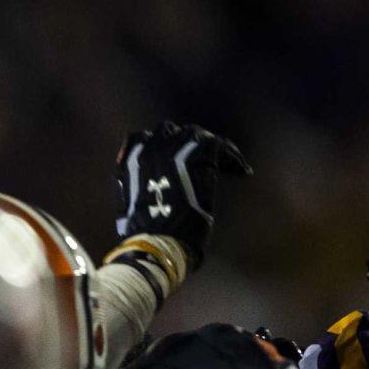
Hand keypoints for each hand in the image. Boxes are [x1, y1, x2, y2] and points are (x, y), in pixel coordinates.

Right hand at [114, 122, 252, 267]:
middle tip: (199, 159)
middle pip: (168, 130)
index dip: (157, 146)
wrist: (157, 238)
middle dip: (184, 142)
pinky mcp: (196, 157)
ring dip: (207, 146)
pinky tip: (240, 172)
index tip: (171, 158)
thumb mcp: (128, 207)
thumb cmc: (142, 233)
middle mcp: (148, 151)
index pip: (140, 139)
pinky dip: (232, 156)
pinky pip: (219, 146)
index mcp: (128, 163)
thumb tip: (144, 194)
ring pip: (195, 134)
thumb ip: (135, 191)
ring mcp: (171, 151)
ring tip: (222, 163)